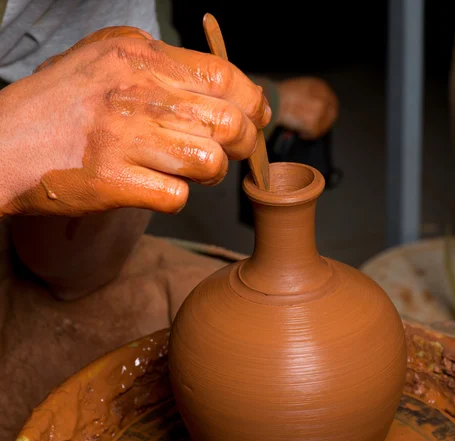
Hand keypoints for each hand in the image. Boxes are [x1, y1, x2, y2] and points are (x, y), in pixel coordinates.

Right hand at [0, 27, 269, 216]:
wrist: (4, 144)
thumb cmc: (60, 107)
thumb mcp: (108, 62)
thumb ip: (164, 70)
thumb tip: (228, 93)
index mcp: (138, 56)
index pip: (224, 76)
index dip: (251, 103)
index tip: (256, 118)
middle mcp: (135, 91)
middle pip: (228, 123)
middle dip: (242, 145)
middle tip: (228, 153)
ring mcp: (123, 137)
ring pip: (209, 161)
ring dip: (207, 173)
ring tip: (187, 170)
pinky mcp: (113, 180)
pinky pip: (177, 197)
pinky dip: (174, 197)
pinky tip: (154, 186)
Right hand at [275, 77, 337, 139]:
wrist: (272, 101)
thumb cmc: (280, 96)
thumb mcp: (301, 88)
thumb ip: (312, 95)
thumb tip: (314, 110)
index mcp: (320, 86)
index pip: (332, 102)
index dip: (327, 113)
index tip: (321, 119)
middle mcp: (323, 96)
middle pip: (331, 115)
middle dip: (322, 124)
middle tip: (312, 128)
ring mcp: (319, 110)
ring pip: (322, 126)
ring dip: (312, 130)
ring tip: (300, 128)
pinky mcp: (313, 122)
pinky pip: (313, 133)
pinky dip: (306, 135)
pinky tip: (298, 131)